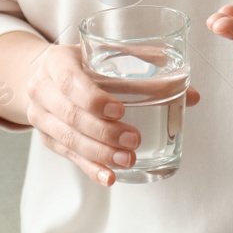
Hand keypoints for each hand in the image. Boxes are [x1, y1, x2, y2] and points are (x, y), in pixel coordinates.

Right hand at [21, 42, 200, 186]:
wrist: (44, 74)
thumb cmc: (85, 62)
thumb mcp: (106, 54)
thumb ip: (148, 68)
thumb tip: (192, 95)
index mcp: (57, 61)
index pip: (71, 81)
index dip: (95, 98)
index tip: (120, 110)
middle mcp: (42, 88)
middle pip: (71, 115)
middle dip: (104, 131)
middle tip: (134, 140)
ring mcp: (40, 116)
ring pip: (69, 139)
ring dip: (100, 153)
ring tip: (127, 160)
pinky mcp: (46, 137)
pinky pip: (68, 156)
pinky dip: (90, 168)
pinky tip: (109, 178)